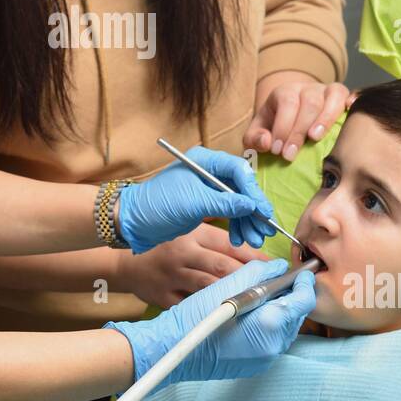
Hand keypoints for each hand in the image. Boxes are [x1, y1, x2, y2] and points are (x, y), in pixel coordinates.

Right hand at [106, 258, 316, 390]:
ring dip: (280, 311)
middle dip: (292, 296)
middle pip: (296, 316)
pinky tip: (254, 314)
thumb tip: (278, 266)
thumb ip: (258, 273)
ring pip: (284, 329)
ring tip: (266, 296)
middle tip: (282, 280)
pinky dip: (269, 325)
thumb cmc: (196, 315)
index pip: (303, 301)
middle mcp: (273, 347)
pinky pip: (272, 341)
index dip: (304, 283)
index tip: (300, 272)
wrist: (172, 348)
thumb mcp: (227, 285)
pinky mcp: (255, 365)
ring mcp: (265, 360)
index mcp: (269, 325)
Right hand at [117, 223, 270, 308]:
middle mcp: (184, 255)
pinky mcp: (164, 297)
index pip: (230, 245)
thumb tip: (254, 245)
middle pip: (224, 268)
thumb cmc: (164, 245)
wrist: (124, 262)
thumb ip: (217, 236)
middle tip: (273, 288)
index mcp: (192, 235)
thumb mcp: (188, 230)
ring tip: (257, 303)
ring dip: (235, 296)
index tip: (275, 267)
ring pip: (211, 288)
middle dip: (252, 279)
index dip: (256, 257)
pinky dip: (209, 311)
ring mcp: (173, 277)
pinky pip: (191, 306)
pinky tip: (228, 316)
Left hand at [118, 146, 275, 251]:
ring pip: (237, 202)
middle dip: (253, 210)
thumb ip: (224, 203)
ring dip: (247, 221)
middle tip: (264, 230)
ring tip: (253, 240)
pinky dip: (237, 226)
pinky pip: (229, 213)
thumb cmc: (158, 205)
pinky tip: (240, 239)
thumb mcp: (193, 203)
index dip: (253, 191)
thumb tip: (251, 205)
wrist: (135, 221)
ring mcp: (208, 189)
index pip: (238, 170)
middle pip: (241, 187)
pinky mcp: (205, 204)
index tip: (262, 211)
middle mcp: (209, 172)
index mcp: (204, 161)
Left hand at [245, 75, 356, 161]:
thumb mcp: (259, 133)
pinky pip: (349, 93)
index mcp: (285, 93)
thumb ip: (254, 139)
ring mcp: (326, 91)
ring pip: (332, 96)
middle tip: (290, 155)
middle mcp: (307, 88)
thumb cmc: (277, 129)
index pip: (286, 102)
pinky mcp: (342, 98)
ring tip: (315, 138)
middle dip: (298, 130)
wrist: (294, 119)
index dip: (282, 127)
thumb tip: (266, 142)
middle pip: (309, 102)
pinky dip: (352, 99)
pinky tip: (351, 108)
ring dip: (325, 118)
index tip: (278, 151)